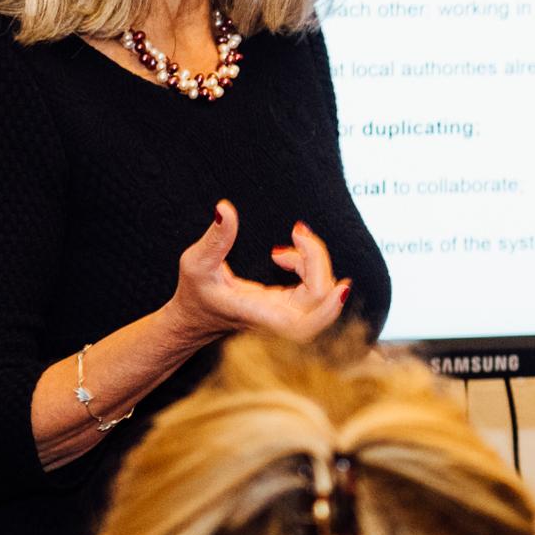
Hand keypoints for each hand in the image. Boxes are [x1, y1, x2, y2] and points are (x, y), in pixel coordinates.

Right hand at [169, 201, 349, 345]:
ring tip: (290, 239)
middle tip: (298, 231)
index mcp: (258, 314)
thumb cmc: (194, 293)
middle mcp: (276, 317)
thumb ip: (214, 238)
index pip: (304, 325)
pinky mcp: (286, 305)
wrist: (192, 318)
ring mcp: (284, 313)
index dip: (328, 310)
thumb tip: (225, 209)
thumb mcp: (195, 262)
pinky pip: (312, 288)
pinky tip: (284, 254)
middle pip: (318, 299)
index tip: (343, 286)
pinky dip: (307, 265)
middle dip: (318, 260)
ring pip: (319, 293)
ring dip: (313, 260)